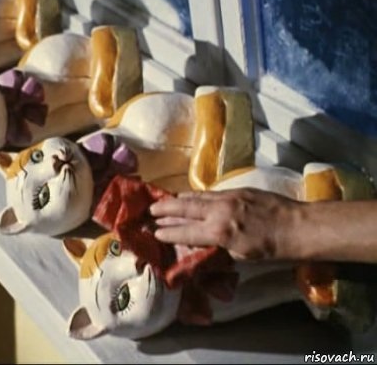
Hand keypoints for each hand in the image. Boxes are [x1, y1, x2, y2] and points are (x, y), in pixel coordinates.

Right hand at [149, 188, 299, 260]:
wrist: (298, 226)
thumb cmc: (272, 249)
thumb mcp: (241, 257)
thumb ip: (217, 249)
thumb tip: (199, 246)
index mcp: (219, 232)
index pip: (185, 231)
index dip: (168, 232)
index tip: (154, 232)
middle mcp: (219, 211)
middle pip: (184, 208)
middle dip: (165, 209)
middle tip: (149, 211)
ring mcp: (228, 198)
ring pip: (196, 196)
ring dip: (178, 200)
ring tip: (165, 202)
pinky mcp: (237, 190)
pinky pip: (210, 193)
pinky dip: (197, 196)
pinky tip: (192, 198)